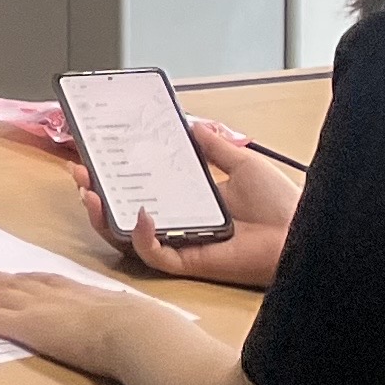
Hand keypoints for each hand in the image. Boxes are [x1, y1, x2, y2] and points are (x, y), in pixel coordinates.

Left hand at [0, 262, 143, 372]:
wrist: (137, 333)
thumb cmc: (148, 331)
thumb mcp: (141, 321)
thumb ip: (134, 324)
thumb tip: (147, 332)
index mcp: (82, 293)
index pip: (45, 281)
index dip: (25, 278)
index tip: (13, 273)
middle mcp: (53, 295)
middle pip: (14, 282)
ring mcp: (35, 307)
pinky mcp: (22, 325)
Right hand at [57, 122, 293, 288]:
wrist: (306, 233)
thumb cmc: (281, 204)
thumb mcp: (241, 163)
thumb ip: (214, 146)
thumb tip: (191, 123)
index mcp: (189, 202)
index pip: (140, 189)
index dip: (114, 175)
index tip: (95, 154)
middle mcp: (180, 224)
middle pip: (123, 215)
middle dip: (95, 196)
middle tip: (79, 174)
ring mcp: (181, 244)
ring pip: (127, 238)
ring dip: (103, 218)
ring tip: (90, 194)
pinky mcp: (190, 261)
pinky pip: (154, 255)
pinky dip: (140, 236)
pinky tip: (140, 214)